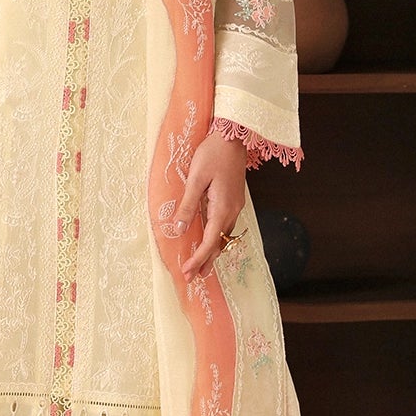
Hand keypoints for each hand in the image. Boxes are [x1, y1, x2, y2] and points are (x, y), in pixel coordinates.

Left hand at [176, 132, 246, 278]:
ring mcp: (235, 205)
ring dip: (212, 252)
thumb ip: (188, 205)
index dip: (197, 258)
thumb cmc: (212, 153)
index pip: (209, 241)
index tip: (186, 272)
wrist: (234, 136)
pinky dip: (217, 239)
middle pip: (219, 244)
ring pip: (224, 236)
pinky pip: (226, 226)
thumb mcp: (196, 178)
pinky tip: (211, 242)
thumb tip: (179, 229)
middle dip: (205, 262)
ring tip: (202, 267)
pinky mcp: (234, 199)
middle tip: (192, 278)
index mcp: (223, 207)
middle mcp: (232, 210)